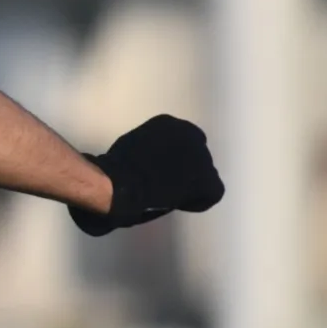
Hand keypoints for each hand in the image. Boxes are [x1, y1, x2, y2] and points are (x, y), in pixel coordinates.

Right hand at [68, 115, 225, 235]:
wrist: (121, 185)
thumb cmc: (116, 169)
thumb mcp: (134, 147)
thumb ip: (151, 150)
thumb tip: (152, 163)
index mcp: (169, 123)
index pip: (182, 141)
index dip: (173, 159)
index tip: (159, 171)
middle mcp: (192, 135)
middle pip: (196, 157)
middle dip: (185, 170)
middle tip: (166, 184)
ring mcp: (202, 157)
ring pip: (204, 174)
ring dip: (190, 183)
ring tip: (170, 196)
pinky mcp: (207, 180)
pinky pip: (210, 194)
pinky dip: (198, 201)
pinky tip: (179, 204)